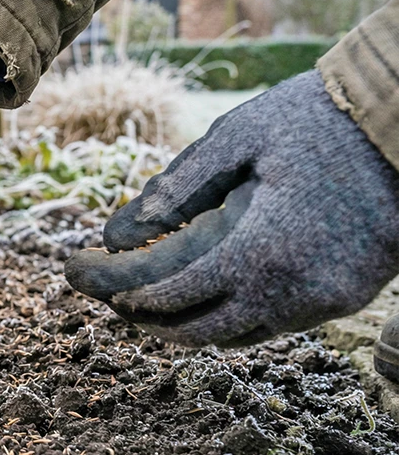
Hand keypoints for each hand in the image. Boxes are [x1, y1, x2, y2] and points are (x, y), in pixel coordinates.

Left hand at [66, 71, 398, 347]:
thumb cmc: (319, 118)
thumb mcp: (239, 135)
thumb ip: (179, 185)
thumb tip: (117, 232)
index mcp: (258, 250)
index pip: (178, 294)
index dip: (134, 297)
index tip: (105, 290)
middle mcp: (292, 290)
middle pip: (205, 331)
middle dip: (156, 324)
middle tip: (121, 309)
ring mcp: (325, 301)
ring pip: (244, 335)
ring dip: (199, 327)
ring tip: (160, 309)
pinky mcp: (348, 298)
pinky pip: (281, 324)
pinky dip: (241, 318)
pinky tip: (217, 298)